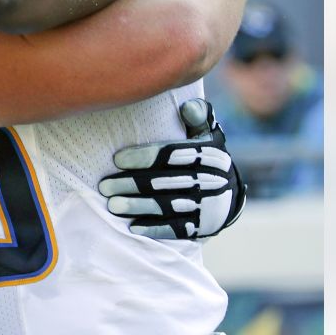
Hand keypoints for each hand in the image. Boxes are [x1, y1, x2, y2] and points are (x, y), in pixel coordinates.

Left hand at [98, 99, 245, 239]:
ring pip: (167, 206)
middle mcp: (209, 180)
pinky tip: (133, 225)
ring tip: (113, 205)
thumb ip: (198, 119)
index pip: (171, 155)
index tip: (116, 160)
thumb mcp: (208, 137)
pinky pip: (177, 228)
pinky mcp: (203, 226)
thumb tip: (188, 106)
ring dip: (138, 206)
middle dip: (132, 184)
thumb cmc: (206, 160)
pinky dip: (155, 227)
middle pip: (164, 182)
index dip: (143, 157)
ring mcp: (207, 206)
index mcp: (208, 156)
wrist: (230, 196)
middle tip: (105, 186)